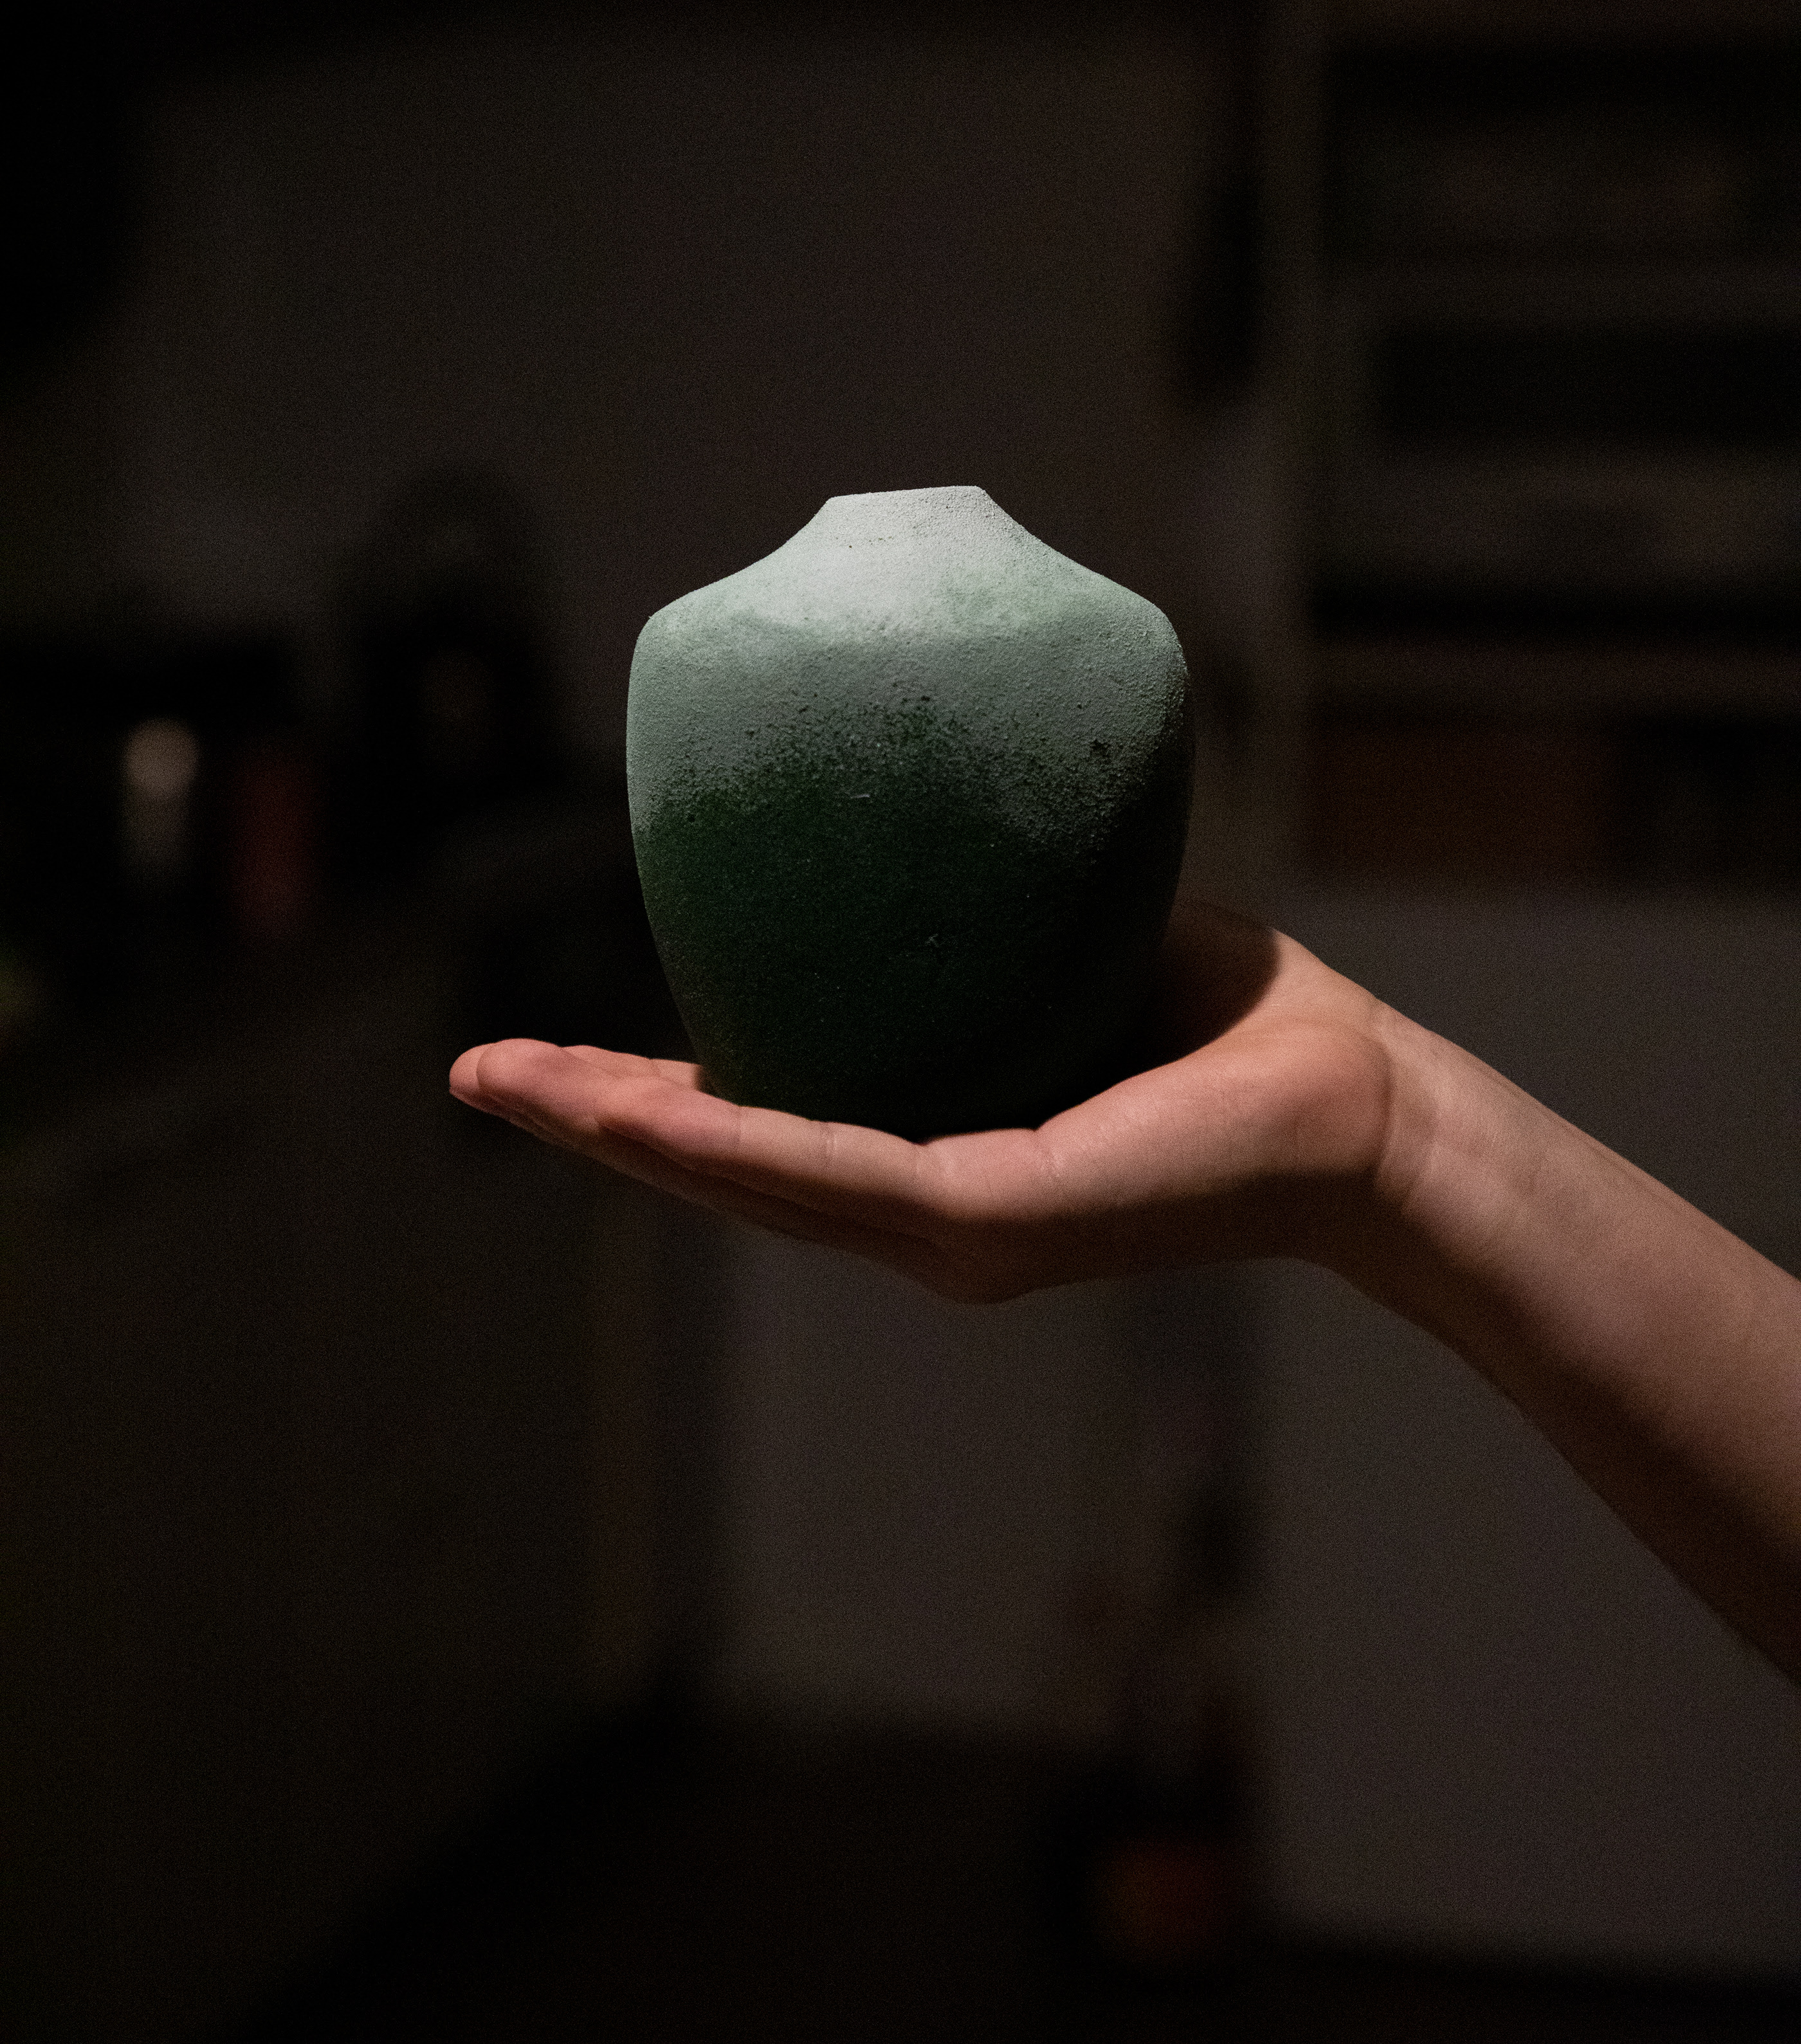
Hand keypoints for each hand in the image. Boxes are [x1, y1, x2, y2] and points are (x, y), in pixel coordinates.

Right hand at [448, 903, 1396, 1298]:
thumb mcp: (1067, 946)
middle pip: (725, 1163)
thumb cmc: (1229, 1027)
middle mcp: (925, 1208)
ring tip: (513, 1088)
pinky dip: (728, 1143)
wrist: (1356, 1106)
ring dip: (623, 1134)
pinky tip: (642, 1114)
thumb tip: (918, 816)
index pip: (764, 1122)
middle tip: (476, 1074)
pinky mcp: (991, 1219)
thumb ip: (980, 918)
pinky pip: (834, 1169)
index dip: (647, 1097)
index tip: (553, 1058)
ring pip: (751, 1175)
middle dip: (595, 1121)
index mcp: (934, 1152)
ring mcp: (951, 1226)